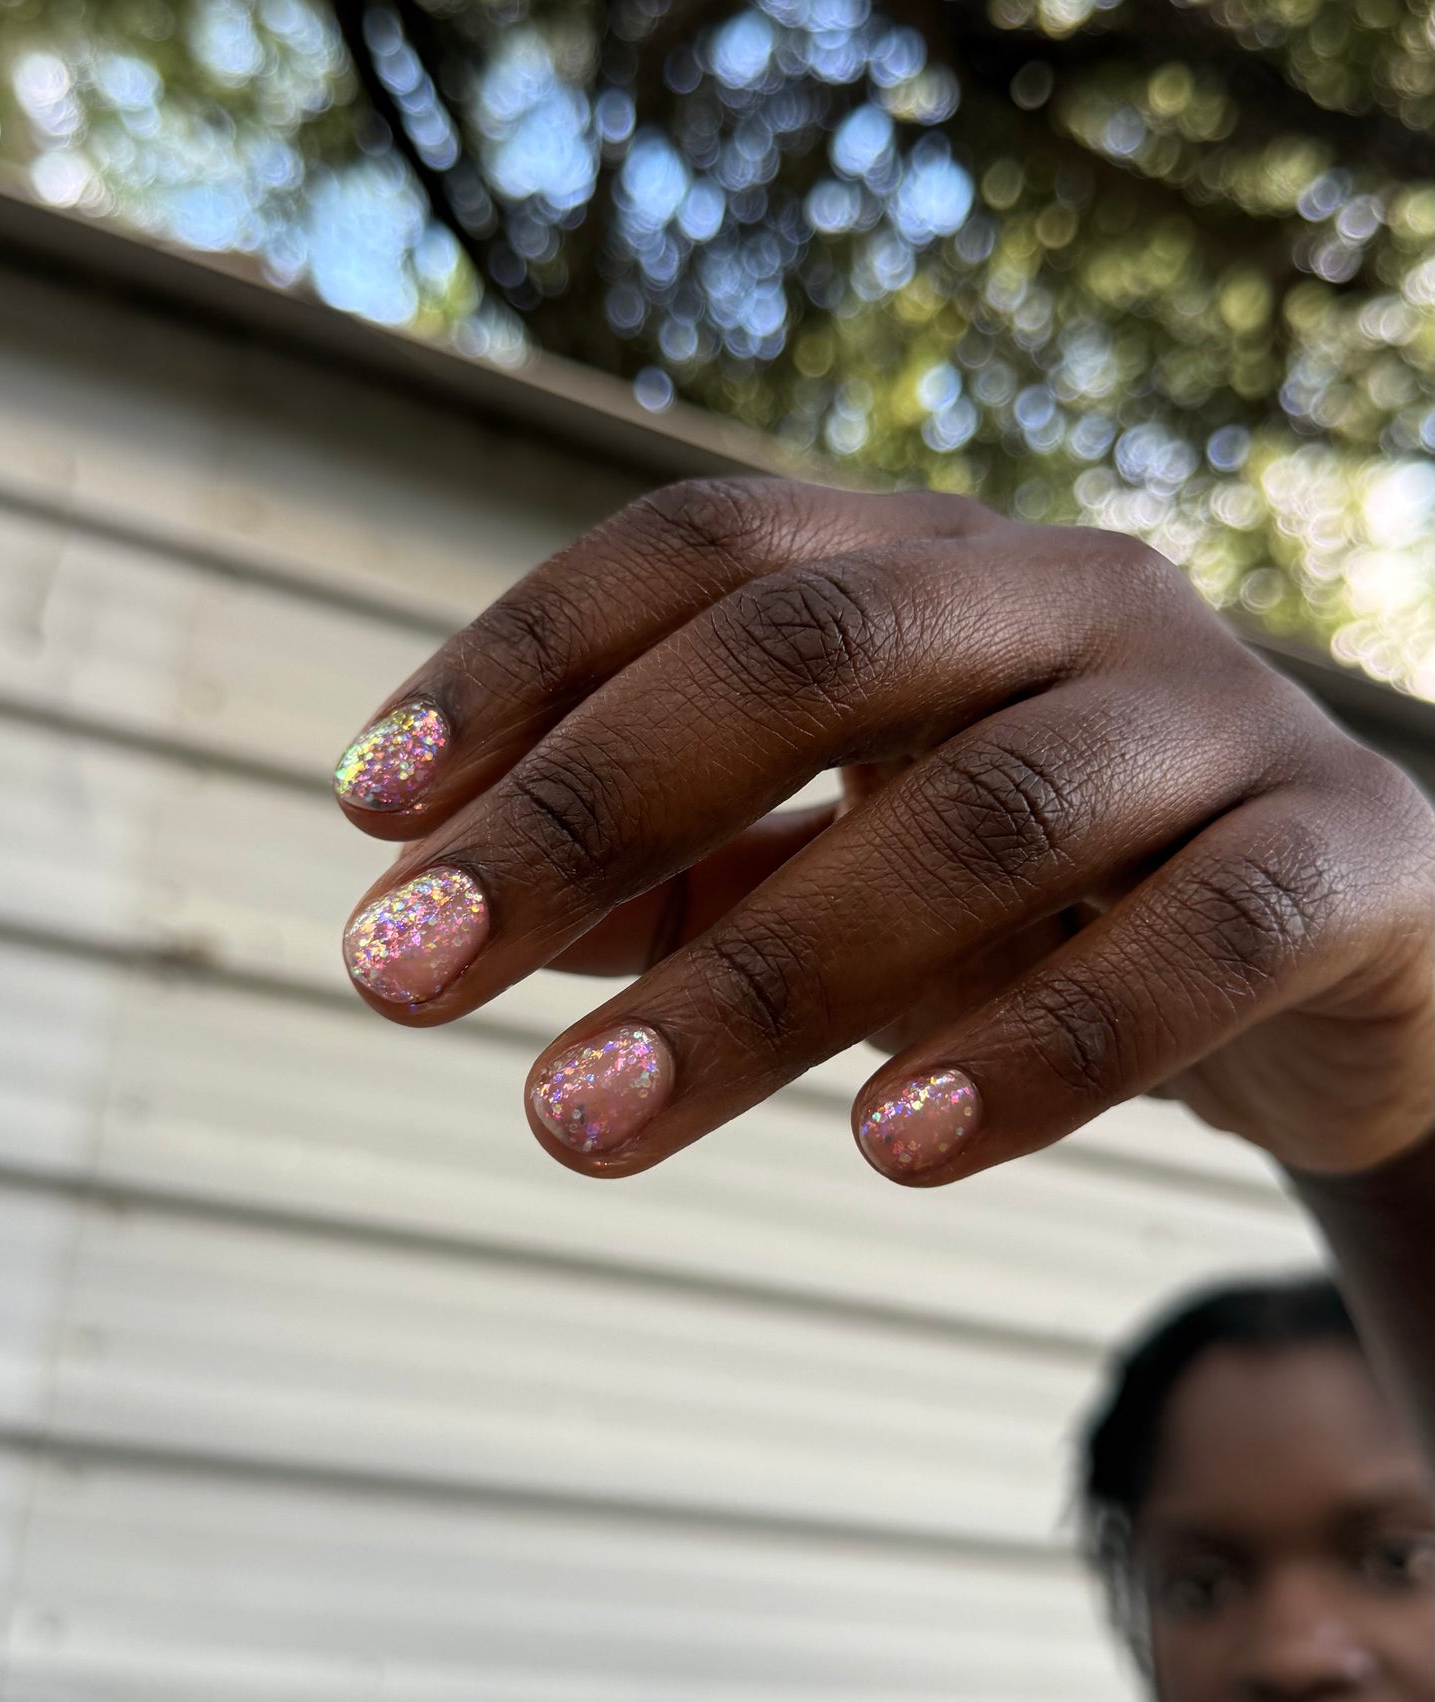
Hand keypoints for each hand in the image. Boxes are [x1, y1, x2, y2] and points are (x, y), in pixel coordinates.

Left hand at [333, 478, 1433, 1184]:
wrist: (1356, 947)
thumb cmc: (1058, 892)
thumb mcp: (854, 864)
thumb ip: (684, 870)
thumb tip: (448, 911)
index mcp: (938, 562)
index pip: (700, 551)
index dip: (522, 661)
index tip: (365, 811)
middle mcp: (1076, 593)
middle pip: (807, 651)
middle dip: (584, 812)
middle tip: (399, 977)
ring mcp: (1222, 712)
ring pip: (979, 815)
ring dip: (757, 981)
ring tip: (578, 1122)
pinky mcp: (1345, 855)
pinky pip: (1190, 943)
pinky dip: (1035, 1050)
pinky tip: (888, 1150)